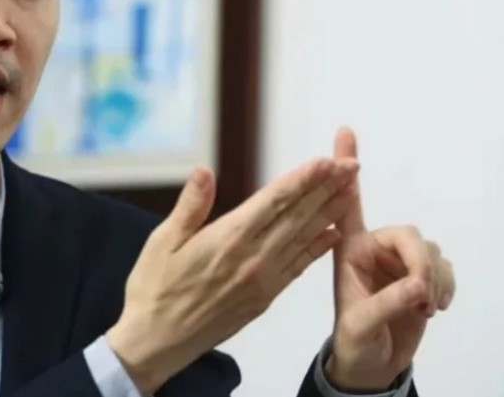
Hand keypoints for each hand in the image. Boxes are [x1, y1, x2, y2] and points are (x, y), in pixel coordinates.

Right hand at [107, 158, 360, 393]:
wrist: (158, 343)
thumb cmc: (153, 289)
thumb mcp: (161, 242)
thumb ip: (190, 206)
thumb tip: (205, 171)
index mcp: (227, 239)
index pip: (274, 202)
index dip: (302, 180)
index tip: (326, 161)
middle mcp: (253, 258)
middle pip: (296, 217)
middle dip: (325, 189)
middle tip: (350, 166)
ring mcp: (263, 280)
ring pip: (303, 239)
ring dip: (328, 213)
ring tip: (349, 191)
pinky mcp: (265, 297)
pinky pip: (298, 267)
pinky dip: (317, 249)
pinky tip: (333, 234)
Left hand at [326, 128, 456, 390]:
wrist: (371, 364)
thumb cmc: (353, 340)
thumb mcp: (359, 325)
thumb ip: (386, 304)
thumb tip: (417, 286)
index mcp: (346, 249)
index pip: (344, 201)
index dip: (343, 166)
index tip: (344, 130)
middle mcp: (373, 247)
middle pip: (408, 233)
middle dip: (420, 263)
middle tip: (421, 295)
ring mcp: (398, 259)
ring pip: (430, 250)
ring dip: (434, 280)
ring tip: (423, 308)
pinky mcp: (420, 273)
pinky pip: (444, 265)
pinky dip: (445, 285)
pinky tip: (435, 305)